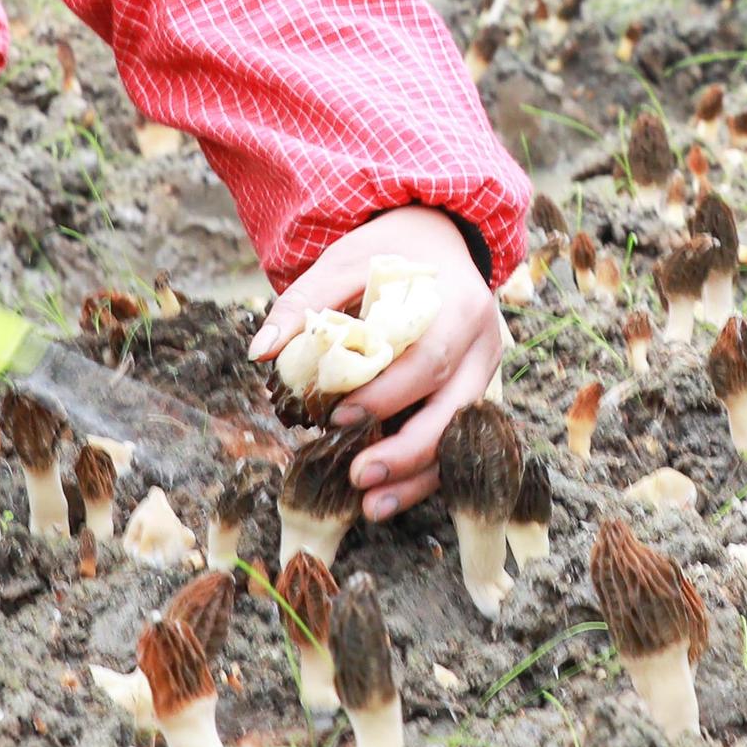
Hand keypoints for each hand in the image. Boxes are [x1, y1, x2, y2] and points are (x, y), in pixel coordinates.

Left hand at [249, 206, 507, 520]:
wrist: (437, 240)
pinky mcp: (474, 395)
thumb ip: (304, 304)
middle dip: (407, 449)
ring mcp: (484, 374)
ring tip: (371, 507)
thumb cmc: (387, 256)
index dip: (387, 395)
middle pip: (455, 408)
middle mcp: (483, 344)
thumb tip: (261, 352)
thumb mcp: (344, 263)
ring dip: (418, 476)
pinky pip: (456, 445)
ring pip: (461, 437)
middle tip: (358, 476)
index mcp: (459, 305)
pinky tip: (387, 499)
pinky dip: (424, 476)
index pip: (429, 359)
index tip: (338, 416)